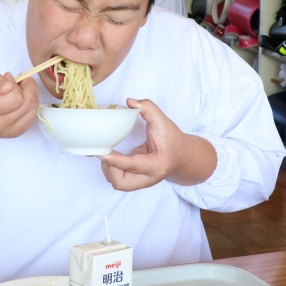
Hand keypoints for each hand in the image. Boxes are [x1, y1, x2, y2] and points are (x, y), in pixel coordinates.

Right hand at [0, 72, 37, 138]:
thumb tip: (9, 84)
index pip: (16, 96)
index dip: (15, 84)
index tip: (8, 79)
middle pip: (28, 102)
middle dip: (27, 87)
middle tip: (16, 83)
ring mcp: (10, 131)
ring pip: (33, 108)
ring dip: (30, 94)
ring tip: (17, 91)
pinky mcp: (17, 133)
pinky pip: (33, 114)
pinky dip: (31, 104)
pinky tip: (20, 101)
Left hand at [98, 99, 216, 191]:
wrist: (181, 155)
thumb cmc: (172, 139)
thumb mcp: (163, 121)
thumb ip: (148, 108)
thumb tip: (130, 101)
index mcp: (157, 164)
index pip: (133, 165)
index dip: (116, 161)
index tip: (104, 153)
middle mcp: (148, 178)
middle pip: (121, 183)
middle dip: (110, 169)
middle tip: (107, 153)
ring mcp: (141, 181)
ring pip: (117, 183)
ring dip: (109, 169)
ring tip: (109, 153)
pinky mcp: (135, 180)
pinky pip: (118, 179)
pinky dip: (111, 169)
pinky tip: (112, 156)